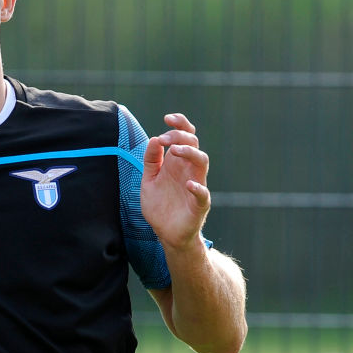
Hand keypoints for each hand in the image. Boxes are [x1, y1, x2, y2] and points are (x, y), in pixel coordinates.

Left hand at [140, 113, 210, 250]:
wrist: (165, 233)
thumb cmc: (159, 205)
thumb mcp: (148, 180)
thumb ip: (150, 161)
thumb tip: (153, 140)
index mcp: (176, 163)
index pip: (185, 137)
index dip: (180, 125)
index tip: (167, 118)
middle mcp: (188, 171)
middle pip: (193, 144)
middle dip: (180, 136)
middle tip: (164, 138)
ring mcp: (196, 186)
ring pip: (202, 162)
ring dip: (191, 153)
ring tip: (175, 151)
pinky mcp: (199, 205)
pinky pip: (203, 194)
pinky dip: (198, 188)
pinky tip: (188, 184)